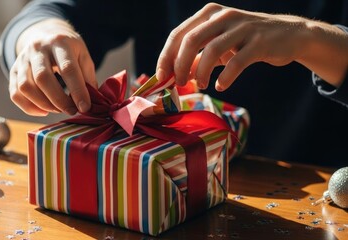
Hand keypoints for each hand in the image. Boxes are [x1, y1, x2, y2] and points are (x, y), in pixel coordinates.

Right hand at [9, 19, 96, 115]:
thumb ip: (88, 78)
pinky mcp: (13, 69)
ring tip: (58, 110)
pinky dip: (29, 107)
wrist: (47, 35)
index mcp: (60, 42)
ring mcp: (22, 58)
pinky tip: (43, 110)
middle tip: (71, 111)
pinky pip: (15, 93)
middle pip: (43, 78)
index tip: (85, 107)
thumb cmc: (69, 50)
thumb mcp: (83, 56)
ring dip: (43, 104)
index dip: (77, 90)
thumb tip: (91, 103)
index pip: (68, 68)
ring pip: (26, 87)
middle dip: (59, 100)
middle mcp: (38, 47)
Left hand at [156, 3, 347, 90]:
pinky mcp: (259, 41)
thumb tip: (178, 75)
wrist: (289, 35)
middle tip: (179, 83)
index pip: (179, 34)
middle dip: (180, 65)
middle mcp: (223, 15)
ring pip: (212, 50)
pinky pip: (237, 61)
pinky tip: (221, 85)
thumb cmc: (246, 42)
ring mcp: (242, 26)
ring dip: (202, 72)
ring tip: (202, 85)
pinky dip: (225, 77)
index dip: (166, 56)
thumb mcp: (219, 47)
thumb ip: (198, 59)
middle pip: (191, 40)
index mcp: (209, 13)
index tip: (161, 76)